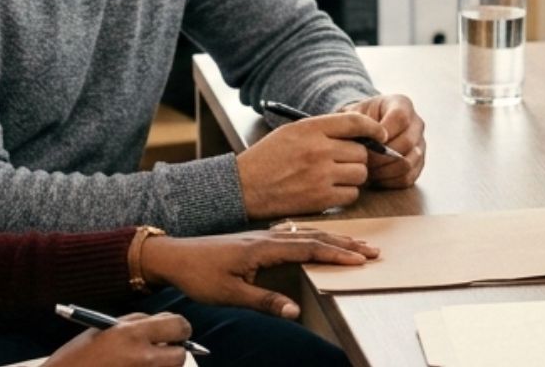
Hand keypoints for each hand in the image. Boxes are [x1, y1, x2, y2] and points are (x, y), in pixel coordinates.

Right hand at [44, 312, 192, 366]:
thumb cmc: (77, 358)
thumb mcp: (105, 329)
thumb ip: (137, 323)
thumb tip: (166, 324)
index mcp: (132, 334)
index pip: (178, 326)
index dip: (179, 328)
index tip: (174, 332)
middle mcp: (142, 358)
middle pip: (180, 355)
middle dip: (175, 352)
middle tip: (163, 352)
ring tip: (141, 364)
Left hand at [139, 228, 377, 318]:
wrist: (173, 255)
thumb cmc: (198, 274)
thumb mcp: (229, 293)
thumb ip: (264, 301)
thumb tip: (294, 310)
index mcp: (264, 248)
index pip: (310, 249)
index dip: (337, 255)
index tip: (361, 259)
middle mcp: (267, 237)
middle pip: (315, 237)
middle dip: (345, 244)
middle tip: (372, 249)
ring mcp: (262, 236)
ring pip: (306, 234)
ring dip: (333, 239)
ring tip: (355, 243)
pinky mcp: (256, 240)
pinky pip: (293, 234)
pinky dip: (313, 235)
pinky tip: (317, 235)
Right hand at [237, 112, 384, 218]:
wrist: (244, 187)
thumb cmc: (267, 158)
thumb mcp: (292, 132)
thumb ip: (323, 130)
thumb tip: (359, 135)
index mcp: (311, 128)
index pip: (355, 122)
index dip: (373, 128)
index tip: (380, 134)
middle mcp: (319, 150)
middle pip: (361, 152)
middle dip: (358, 158)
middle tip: (345, 162)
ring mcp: (321, 175)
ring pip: (360, 174)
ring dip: (353, 177)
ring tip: (336, 177)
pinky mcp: (321, 198)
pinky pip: (351, 194)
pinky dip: (346, 194)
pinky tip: (331, 190)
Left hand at [337, 93, 426, 187]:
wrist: (369, 129)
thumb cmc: (361, 119)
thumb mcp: (356, 112)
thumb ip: (356, 122)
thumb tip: (361, 142)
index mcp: (402, 104)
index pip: (400, 117)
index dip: (383, 131)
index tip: (367, 140)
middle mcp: (416, 124)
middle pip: (407, 142)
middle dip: (381, 155)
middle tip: (362, 161)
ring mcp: (420, 145)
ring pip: (408, 162)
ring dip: (384, 170)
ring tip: (367, 170)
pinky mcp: (418, 165)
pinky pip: (407, 178)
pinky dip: (389, 181)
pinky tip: (375, 177)